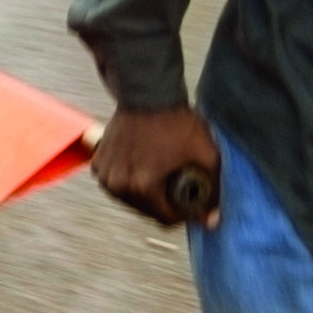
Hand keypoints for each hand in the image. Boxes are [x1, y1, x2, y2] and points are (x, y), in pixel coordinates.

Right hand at [93, 104, 222, 227]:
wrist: (147, 92)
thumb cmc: (176, 121)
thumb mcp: (205, 155)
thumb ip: (213, 192)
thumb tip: (211, 220)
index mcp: (143, 186)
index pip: (165, 219)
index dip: (182, 212)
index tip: (189, 199)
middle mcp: (119, 184)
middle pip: (146, 210)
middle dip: (163, 201)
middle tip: (175, 181)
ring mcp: (105, 174)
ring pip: (130, 199)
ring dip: (144, 192)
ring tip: (158, 171)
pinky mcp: (98, 163)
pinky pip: (116, 183)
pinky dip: (128, 179)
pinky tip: (141, 163)